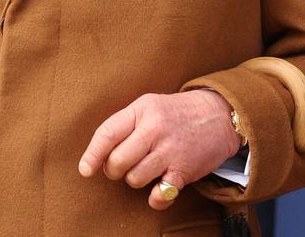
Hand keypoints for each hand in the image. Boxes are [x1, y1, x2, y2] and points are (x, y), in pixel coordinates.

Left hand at [78, 90, 239, 209]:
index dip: (92, 154)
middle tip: (120, 166)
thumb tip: (100, 152)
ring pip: (135, 178)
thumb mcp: (148, 106)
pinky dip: (155, 198)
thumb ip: (125, 123)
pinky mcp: (185, 171)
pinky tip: (157, 188)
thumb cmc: (175, 113)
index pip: (108, 133)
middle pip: (118, 161)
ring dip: (134, 180)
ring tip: (142, 170)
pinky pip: (160, 194)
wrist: (219, 115)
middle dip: (113, 170)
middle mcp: (154, 130)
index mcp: (141, 111)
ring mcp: (170, 151)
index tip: (85, 169)